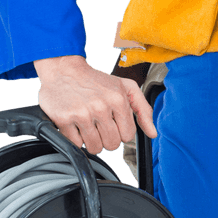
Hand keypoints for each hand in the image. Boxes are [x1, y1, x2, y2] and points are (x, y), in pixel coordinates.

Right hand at [34, 55, 156, 153]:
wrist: (64, 70)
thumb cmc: (96, 80)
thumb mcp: (126, 87)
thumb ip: (143, 110)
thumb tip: (153, 133)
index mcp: (118, 99)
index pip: (128, 135)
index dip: (121, 131)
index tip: (113, 122)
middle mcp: (101, 107)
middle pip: (112, 144)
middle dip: (107, 138)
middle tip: (100, 124)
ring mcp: (82, 114)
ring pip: (94, 148)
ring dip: (91, 140)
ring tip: (88, 125)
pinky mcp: (64, 119)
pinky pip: (76, 144)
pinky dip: (75, 138)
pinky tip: (75, 124)